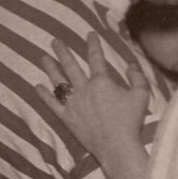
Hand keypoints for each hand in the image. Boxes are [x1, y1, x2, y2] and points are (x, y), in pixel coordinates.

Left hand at [34, 32, 148, 162]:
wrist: (116, 144)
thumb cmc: (130, 120)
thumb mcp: (141, 95)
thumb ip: (137, 77)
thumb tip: (131, 64)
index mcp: (101, 82)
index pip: (96, 58)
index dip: (93, 44)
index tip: (89, 34)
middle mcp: (84, 89)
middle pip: (71, 66)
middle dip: (63, 51)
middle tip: (54, 41)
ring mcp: (72, 103)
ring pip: (58, 81)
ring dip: (50, 68)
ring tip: (43, 57)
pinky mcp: (66, 117)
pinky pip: (52, 103)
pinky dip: (44, 94)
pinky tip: (37, 86)